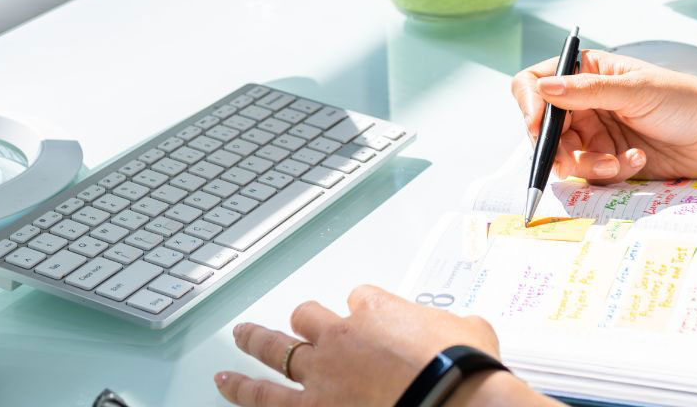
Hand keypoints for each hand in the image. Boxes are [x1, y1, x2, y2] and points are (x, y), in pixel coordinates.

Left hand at [218, 285, 518, 405]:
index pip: (360, 299)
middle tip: (294, 320)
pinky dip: (244, 391)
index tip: (367, 317)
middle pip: (309, 317)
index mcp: (378, 309)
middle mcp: (341, 335)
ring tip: (240, 338)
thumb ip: (453, 327)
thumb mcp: (469, 332)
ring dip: (255, 343)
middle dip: (302, 319)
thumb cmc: (461, 367)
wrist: (448, 398)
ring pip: (277, 351)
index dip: (363, 309)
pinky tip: (227, 384)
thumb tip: (466, 332)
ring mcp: (321, 373)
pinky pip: (267, 398)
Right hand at [510, 47, 696, 181]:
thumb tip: (544, 88)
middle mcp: (584, 102)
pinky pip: (590, 173)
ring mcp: (595, 132)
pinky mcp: (608, 159)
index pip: (536, 84)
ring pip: (564, 156)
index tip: (538, 124)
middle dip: (559, 147)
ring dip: (588, 164)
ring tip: (618, 162)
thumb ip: (587, 91)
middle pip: (543, 128)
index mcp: (587, 72)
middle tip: (583, 157)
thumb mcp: (635, 90)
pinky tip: (637, 161)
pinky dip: (609, 172)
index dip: (531, 104)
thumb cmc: (684, 100)